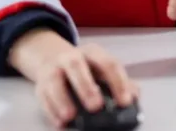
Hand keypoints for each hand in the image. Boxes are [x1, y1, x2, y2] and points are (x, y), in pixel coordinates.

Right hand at [9, 30, 138, 128]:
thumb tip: (135, 96)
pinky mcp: (40, 85)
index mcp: (93, 53)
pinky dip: (51, 111)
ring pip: (55, 81)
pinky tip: (60, 123)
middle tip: (96, 106)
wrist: (52, 59)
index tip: (124, 101)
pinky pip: (43, 97)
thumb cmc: (86, 68)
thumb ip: (120, 82)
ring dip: (62, 99)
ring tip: (71, 116)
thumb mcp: (103, 69)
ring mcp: (53, 70)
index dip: (117, 82)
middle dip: (86, 87)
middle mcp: (71, 58)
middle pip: (77, 67)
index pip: (108, 63)